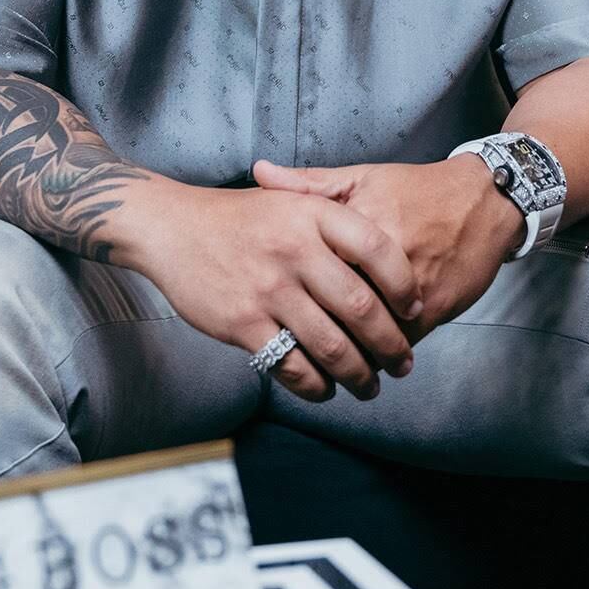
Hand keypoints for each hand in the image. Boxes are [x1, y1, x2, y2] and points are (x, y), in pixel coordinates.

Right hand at [105, 180, 419, 403]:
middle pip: (361, 307)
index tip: (416, 310)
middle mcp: (294, 250)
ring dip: (359, 374)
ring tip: (370, 386)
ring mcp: (268, 289)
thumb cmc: (239, 219)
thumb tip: (389, 252)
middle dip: (391, 344)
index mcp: (312, 215)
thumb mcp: (289, 199)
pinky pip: (291, 365)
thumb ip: (335, 216)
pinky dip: (315, 385)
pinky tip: (325, 389)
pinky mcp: (242, 323)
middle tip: (404, 364)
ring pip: (331, 345)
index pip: (378, 251)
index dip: (404, 286)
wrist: (172, 228)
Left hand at [249, 158, 520, 338]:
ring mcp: (410, 288)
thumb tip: (258, 172)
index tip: (272, 307)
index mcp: (356, 224)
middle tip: (296, 348)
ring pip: (368, 335)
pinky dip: (383, 354)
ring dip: (350, 353)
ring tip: (330, 364)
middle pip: (337, 310)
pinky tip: (369, 359)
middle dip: (316, 334)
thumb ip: (308, 183)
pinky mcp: (435, 308)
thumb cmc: (418, 189)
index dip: (290, 294)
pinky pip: (401, 341)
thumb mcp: (363, 177)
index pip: (312, 269)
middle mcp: (383, 259)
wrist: (486, 201)